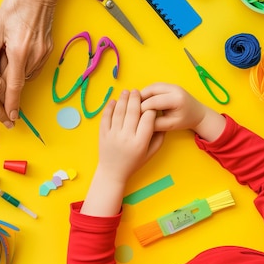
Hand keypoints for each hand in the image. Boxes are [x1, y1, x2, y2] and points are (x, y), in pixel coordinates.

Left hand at [0, 0, 62, 120]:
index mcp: (19, 51)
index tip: (9, 116)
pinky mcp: (48, 50)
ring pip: (25, 74)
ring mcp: (44, 53)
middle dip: (6, 82)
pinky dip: (22, 66)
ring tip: (6, 56)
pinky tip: (15, 54)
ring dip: (14, 73)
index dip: (10, 103)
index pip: (14, 85)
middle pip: (18, 80)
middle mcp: (34, 55)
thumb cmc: (16, 5)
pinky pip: (33, 66)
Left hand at [81, 90, 162, 216]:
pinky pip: (105, 117)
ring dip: (123, 100)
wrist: (113, 171)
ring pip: (118, 112)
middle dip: (135, 99)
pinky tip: (114, 101)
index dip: (150, 109)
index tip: (151, 104)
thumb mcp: (151, 153)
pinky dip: (109, 108)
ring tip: (126, 92)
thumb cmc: (134, 162)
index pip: (147, 120)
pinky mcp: (102, 134)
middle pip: (132, 113)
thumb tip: (161, 119)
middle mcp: (126, 137)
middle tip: (137, 91)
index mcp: (140, 143)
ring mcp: (113, 135)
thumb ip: (158, 138)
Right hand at [140, 82, 224, 140]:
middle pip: (151, 90)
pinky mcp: (169, 85)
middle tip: (131, 108)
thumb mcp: (170, 125)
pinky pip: (154, 87)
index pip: (153, 102)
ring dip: (142, 95)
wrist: (199, 114)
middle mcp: (174, 88)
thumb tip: (139, 122)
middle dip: (139, 99)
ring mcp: (172, 85)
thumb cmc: (186, 121)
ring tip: (135, 105)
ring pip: (151, 87)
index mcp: (176, 99)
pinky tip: (142, 101)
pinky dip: (147, 93)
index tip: (134, 116)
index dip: (141, 109)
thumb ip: (155, 124)